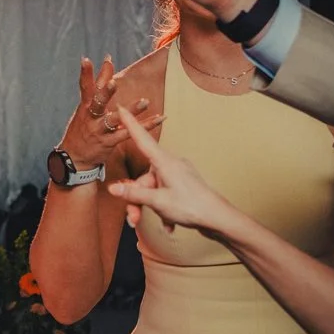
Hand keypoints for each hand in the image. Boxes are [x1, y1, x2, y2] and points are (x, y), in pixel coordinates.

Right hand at [57, 55, 162, 168]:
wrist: (74, 158)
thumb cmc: (82, 127)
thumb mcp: (86, 106)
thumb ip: (99, 83)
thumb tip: (108, 60)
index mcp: (85, 107)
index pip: (85, 87)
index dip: (85, 73)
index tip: (86, 59)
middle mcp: (90, 117)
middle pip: (97, 103)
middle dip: (105, 93)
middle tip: (114, 83)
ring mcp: (99, 130)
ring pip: (114, 120)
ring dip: (130, 111)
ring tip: (145, 101)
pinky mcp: (109, 142)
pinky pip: (129, 133)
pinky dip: (146, 125)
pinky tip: (160, 118)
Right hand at [108, 106, 242, 236]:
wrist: (220, 220)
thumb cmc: (192, 207)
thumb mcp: (158, 201)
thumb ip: (134, 194)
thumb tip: (112, 189)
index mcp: (165, 163)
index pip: (142, 139)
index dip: (130, 124)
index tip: (121, 107)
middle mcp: (171, 165)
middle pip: (142, 178)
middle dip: (135, 199)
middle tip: (133, 219)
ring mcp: (177, 176)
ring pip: (152, 189)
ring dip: (148, 207)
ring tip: (153, 224)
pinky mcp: (182, 186)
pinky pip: (164, 195)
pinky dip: (163, 210)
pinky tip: (169, 225)